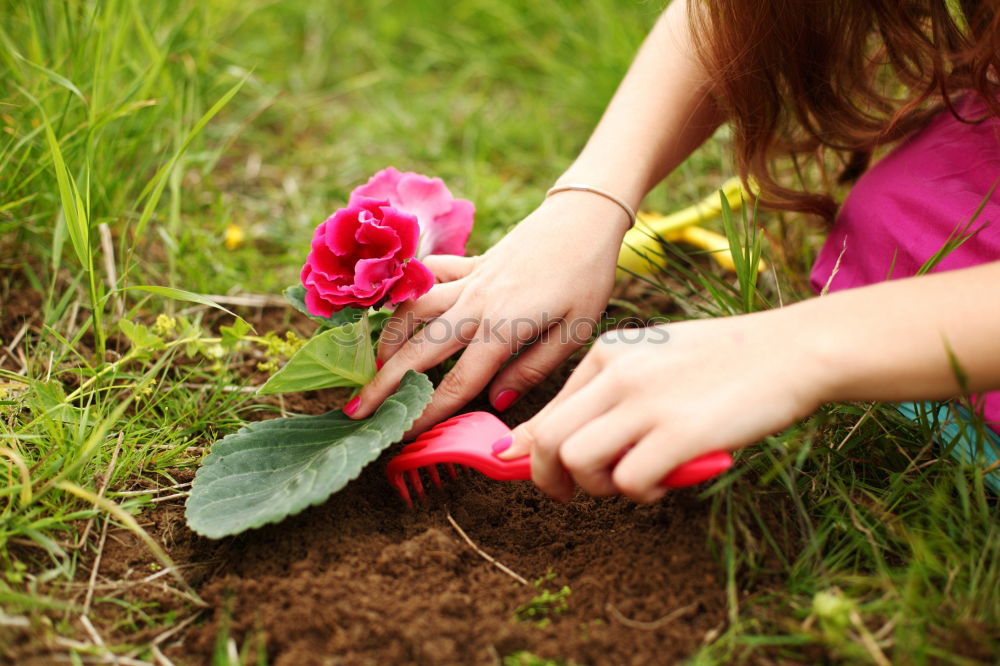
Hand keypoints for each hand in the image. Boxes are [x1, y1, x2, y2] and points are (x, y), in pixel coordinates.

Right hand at [346, 191, 630, 433]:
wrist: (584, 217)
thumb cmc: (586, 276)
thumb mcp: (575, 331)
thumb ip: (533, 368)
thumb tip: (497, 402)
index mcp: (504, 328)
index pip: (459, 382)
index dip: (428, 412)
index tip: (402, 435)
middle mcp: (476, 304)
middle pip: (420, 350)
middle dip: (384, 383)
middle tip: (356, 409)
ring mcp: (469, 280)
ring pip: (413, 311)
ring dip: (388, 339)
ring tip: (373, 365)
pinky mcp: (470, 262)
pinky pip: (427, 275)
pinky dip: (408, 291)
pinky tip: (398, 308)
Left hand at [499, 311, 823, 501]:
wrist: (793, 350)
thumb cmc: (726, 362)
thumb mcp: (655, 360)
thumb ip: (608, 393)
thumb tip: (556, 437)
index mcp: (608, 353)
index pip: (546, 411)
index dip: (532, 452)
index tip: (544, 475)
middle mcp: (618, 374)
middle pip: (545, 438)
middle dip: (546, 478)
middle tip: (570, 496)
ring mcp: (647, 402)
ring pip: (575, 460)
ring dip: (595, 487)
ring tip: (630, 483)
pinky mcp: (679, 432)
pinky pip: (627, 481)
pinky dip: (638, 494)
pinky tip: (662, 483)